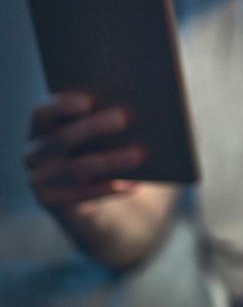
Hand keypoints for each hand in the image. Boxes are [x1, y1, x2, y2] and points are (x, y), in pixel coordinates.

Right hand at [24, 92, 145, 211]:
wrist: (101, 206)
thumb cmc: (107, 153)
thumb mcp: (104, 136)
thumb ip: (110, 118)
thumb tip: (144, 100)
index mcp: (42, 128)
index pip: (43, 113)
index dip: (62, 106)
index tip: (89, 101)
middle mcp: (35, 153)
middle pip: (62, 138)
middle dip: (94, 127)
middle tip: (124, 118)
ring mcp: (40, 181)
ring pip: (77, 168)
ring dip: (110, 160)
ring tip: (139, 154)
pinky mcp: (55, 205)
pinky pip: (83, 197)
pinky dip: (109, 189)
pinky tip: (134, 185)